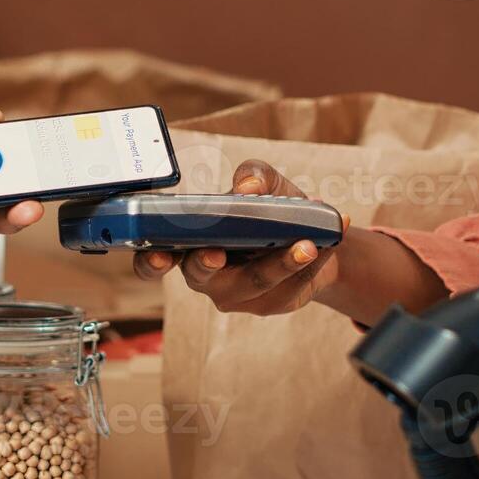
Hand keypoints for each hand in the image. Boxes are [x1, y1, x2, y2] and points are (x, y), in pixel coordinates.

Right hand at [133, 159, 342, 315]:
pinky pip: (288, 287)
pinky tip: (328, 244)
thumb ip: (253, 174)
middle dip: (208, 263)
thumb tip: (246, 187)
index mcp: (188, 244)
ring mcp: (237, 294)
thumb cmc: (271, 207)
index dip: (150, 262)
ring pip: (253, 283)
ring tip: (307, 244)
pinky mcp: (269, 303)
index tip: (160, 255)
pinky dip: (311, 264)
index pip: (154, 261)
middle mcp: (206, 274)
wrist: (313, 236)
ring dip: (281, 263)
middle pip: (200, 276)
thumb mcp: (264, 182)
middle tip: (218, 252)